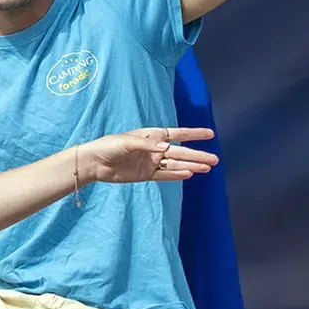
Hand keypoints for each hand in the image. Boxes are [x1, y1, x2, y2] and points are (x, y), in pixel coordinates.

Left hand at [79, 128, 217, 186]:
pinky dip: (177, 175)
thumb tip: (167, 147)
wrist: (94, 162)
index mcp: (150, 136)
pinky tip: (190, 174)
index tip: (209, 134)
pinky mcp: (146, 174)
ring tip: (207, 168)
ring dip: (191, 165)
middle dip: (197, 155)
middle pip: (180, 152)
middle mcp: (154, 149)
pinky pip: (165, 175)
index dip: (193, 134)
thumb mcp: (127, 142)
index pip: (176, 134)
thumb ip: (147, 145)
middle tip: (215, 159)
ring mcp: (151, 162)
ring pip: (176, 164)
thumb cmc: (108, 146)